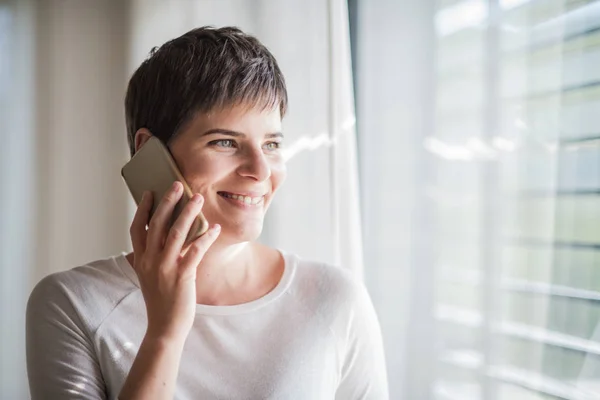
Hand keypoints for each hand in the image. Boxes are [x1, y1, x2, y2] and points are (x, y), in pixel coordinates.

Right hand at [129, 181, 220, 342]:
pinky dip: (205, 237)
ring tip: (199, 198)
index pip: (137, 229)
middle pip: (156, 225)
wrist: (164, 328)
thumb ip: (146, 261)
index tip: (149, 192)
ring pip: (175, 234)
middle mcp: (149, 261)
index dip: (142, 209)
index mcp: (140, 261)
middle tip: (178, 185)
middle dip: (168, 202)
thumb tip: (144, 247)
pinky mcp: (182, 276)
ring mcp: (164, 269)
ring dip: (188, 214)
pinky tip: (215, 227)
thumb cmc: (160, 302)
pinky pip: (195, 251)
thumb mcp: (147, 278)